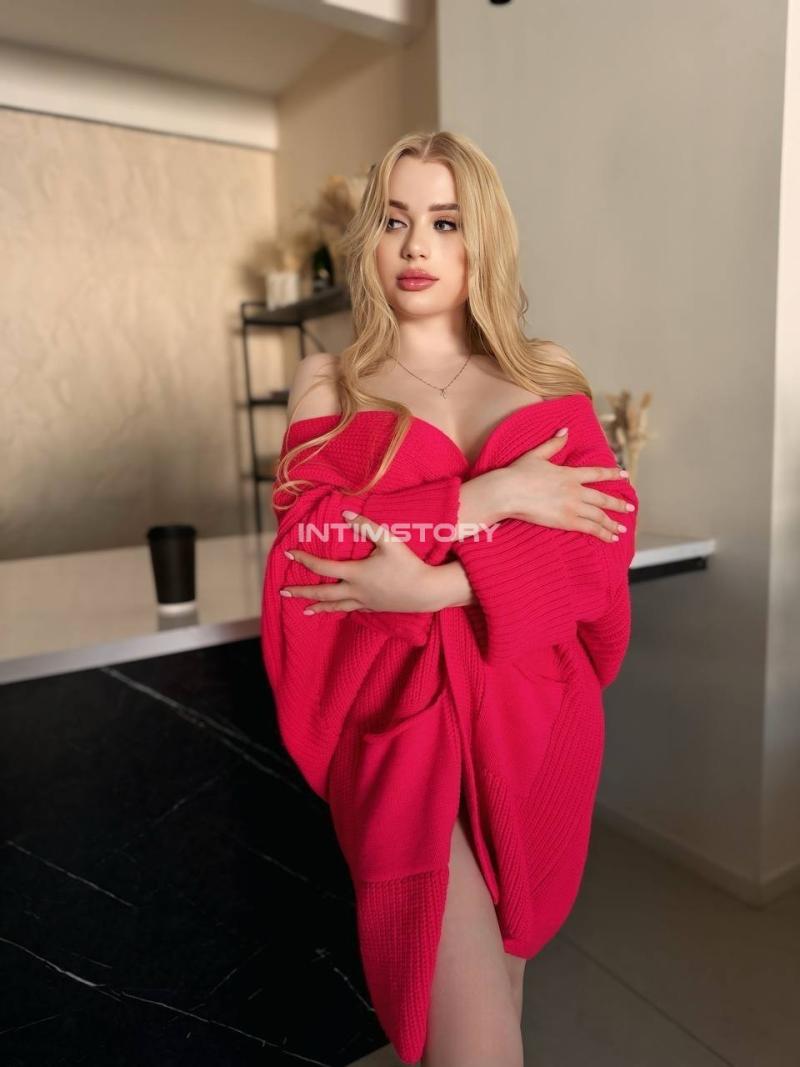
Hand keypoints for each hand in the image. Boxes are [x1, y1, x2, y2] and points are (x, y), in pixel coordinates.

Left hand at [279, 510, 442, 614]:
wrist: (427, 592)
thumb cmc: (408, 564)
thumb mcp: (389, 541)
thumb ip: (367, 525)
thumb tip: (346, 514)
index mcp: (355, 573)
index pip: (322, 567)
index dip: (304, 559)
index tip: (289, 553)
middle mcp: (355, 590)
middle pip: (322, 593)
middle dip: (301, 592)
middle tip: (283, 592)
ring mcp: (364, 602)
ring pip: (336, 606)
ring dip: (318, 606)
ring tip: (305, 610)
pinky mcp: (374, 607)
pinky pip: (352, 609)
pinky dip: (340, 609)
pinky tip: (337, 609)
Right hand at [504, 429, 633, 541]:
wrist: (507, 492)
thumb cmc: (517, 474)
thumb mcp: (536, 455)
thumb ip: (553, 444)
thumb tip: (565, 430)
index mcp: (569, 474)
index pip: (597, 473)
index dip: (612, 474)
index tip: (625, 475)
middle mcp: (575, 490)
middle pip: (603, 498)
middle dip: (618, 504)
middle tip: (630, 509)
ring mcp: (572, 507)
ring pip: (599, 516)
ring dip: (612, 523)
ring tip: (621, 528)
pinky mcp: (566, 521)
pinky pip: (590, 528)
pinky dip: (603, 533)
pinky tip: (611, 538)